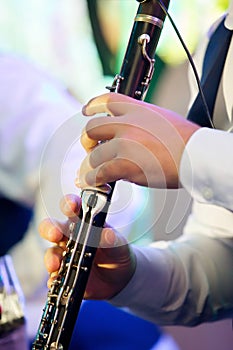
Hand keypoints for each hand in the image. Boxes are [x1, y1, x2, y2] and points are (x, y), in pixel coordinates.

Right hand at [39, 194, 135, 298]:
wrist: (120, 278)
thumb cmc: (116, 252)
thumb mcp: (118, 244)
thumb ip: (112, 239)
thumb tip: (107, 234)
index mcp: (83, 222)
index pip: (72, 208)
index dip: (69, 203)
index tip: (72, 205)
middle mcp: (70, 237)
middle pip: (52, 228)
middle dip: (50, 228)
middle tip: (55, 234)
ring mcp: (65, 256)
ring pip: (51, 253)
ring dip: (51, 258)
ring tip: (55, 264)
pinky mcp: (64, 275)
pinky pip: (54, 277)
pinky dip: (53, 280)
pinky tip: (56, 281)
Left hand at [78, 93, 199, 188]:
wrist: (197, 154)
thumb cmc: (185, 140)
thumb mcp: (161, 118)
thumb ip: (141, 121)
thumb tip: (124, 134)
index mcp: (137, 109)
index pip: (106, 100)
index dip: (92, 105)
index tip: (86, 111)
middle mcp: (127, 123)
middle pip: (92, 129)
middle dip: (87, 141)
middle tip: (90, 150)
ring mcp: (125, 143)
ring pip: (94, 155)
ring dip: (90, 167)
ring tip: (90, 175)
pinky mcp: (125, 163)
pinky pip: (99, 172)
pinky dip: (93, 179)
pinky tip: (93, 182)